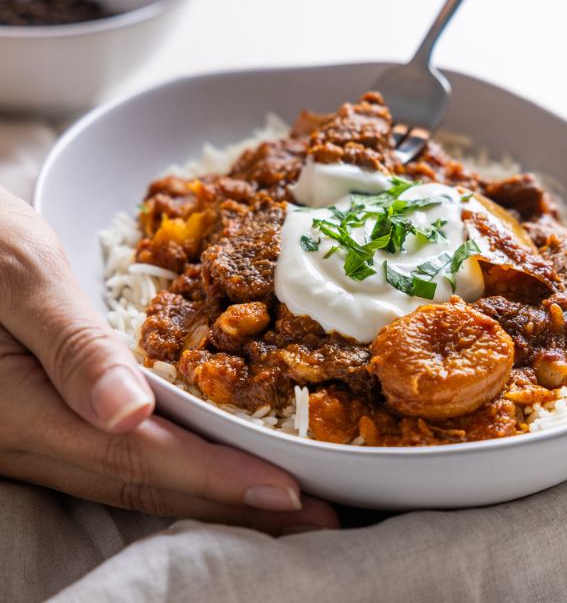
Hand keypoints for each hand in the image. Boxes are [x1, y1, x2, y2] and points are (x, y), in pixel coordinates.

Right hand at [0, 188, 336, 534]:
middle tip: (313, 515)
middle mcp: (26, 441)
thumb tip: (129, 412)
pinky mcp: (43, 422)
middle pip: (142, 485)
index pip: (139, 457)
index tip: (286, 492)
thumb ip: (71, 344)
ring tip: (280, 502)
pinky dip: (175, 468)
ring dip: (208, 494)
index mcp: (22, 409)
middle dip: (230, 502)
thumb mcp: (16, 273)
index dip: (216, 478)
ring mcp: (30, 438)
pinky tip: (212, 465)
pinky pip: (115, 459)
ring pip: (129, 480)